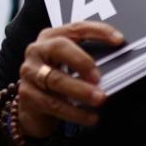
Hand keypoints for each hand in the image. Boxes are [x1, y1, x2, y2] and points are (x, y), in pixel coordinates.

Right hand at [16, 21, 122, 137]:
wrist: (32, 108)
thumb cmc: (58, 80)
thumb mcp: (69, 66)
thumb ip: (86, 60)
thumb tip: (118, 63)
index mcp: (51, 37)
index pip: (76, 28)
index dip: (98, 31)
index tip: (119, 40)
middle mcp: (37, 50)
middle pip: (59, 48)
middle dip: (82, 61)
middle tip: (100, 77)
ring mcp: (29, 72)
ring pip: (56, 79)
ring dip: (81, 90)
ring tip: (100, 99)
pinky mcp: (26, 94)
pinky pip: (53, 104)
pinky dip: (75, 112)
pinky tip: (91, 117)